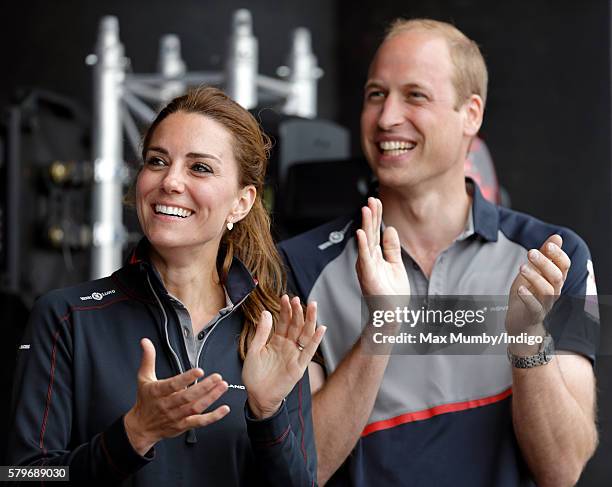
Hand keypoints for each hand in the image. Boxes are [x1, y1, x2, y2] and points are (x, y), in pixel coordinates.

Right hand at [124, 338, 229, 454]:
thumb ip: (148, 358)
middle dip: (204, 387)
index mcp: (157, 392)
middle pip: (187, 397)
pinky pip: (199, 422)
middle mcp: (167, 405)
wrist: (141, 427)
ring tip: (222, 386)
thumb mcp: (143, 378)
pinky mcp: (183, 425)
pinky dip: (213, 417)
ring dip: (211, 397)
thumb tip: (146, 341)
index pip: (173, 385)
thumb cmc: (145, 400)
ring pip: (195, 408)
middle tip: (217, 377)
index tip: (199, 371)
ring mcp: (176, 416)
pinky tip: (224, 409)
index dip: (186, 378)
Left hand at [242, 296, 325, 418]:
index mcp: (276, 341)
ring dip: (309, 320)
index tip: (285, 297)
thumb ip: (262, 332)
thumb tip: (266, 312)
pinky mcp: (299, 366)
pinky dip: (315, 340)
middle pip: (296, 325)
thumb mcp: (254, 350)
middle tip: (298, 299)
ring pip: (305, 334)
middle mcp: (288, 346)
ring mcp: (294, 355)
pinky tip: (321, 328)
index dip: (285, 310)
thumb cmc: (254, 375)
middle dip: (297, 312)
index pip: (283, 321)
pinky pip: (309, 351)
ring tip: (312, 306)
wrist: (258, 396)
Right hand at [356, 197, 409, 296]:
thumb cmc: (392, 295)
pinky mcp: (368, 276)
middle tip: (371, 198)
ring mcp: (367, 267)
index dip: (376, 216)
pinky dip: (362, 245)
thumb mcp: (396, 266)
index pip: (375, 232)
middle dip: (371, 215)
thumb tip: (390, 229)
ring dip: (366, 224)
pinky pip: (365, 258)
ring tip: (366, 209)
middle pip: (369, 233)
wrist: (390, 315)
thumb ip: (392, 248)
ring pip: (366, 242)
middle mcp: (368, 260)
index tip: (376, 201)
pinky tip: (362, 232)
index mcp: (375, 257)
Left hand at [505, 235, 569, 347]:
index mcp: (554, 280)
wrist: (519, 323)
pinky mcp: (533, 315)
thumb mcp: (533, 272)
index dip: (559, 255)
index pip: (564, 266)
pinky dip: (527, 297)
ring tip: (522, 267)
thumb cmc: (526, 295)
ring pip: (547, 290)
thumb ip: (544, 256)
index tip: (549, 244)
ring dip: (535, 277)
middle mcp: (554, 292)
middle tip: (531, 252)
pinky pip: (534, 307)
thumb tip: (557, 237)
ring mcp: (545, 304)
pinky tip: (520, 288)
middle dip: (546, 262)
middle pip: (556, 276)